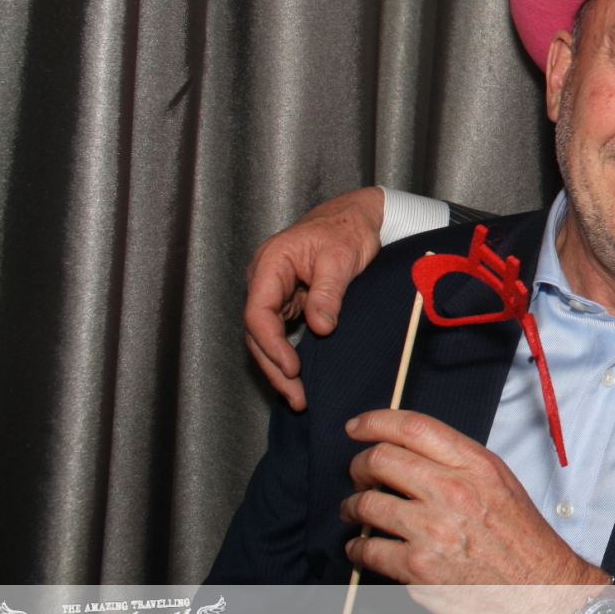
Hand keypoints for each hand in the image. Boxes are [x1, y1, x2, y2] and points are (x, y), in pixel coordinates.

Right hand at [243, 187, 385, 409]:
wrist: (357, 217)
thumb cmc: (348, 229)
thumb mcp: (342, 259)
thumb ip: (328, 293)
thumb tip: (320, 328)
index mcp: (271, 262)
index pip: (258, 312)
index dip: (271, 344)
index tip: (292, 368)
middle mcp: (265, 278)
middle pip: (258, 331)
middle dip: (274, 366)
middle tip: (296, 396)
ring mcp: (275, 290)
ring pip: (267, 336)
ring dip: (279, 366)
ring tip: (298, 396)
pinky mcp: (288, 300)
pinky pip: (280, 331)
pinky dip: (288, 354)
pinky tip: (300, 376)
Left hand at [340, 409, 607, 613]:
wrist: (543, 592)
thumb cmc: (525, 542)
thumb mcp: (502, 483)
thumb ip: (460, 463)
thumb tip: (413, 452)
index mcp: (476, 466)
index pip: (414, 427)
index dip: (376, 422)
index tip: (359, 427)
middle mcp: (453, 492)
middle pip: (381, 459)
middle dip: (358, 465)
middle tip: (358, 475)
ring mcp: (434, 530)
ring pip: (367, 503)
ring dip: (353, 507)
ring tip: (357, 512)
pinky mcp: (419, 569)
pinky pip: (368, 550)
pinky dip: (358, 549)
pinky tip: (364, 548)